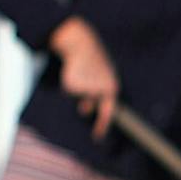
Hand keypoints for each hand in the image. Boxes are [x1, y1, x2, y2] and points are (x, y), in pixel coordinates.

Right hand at [50, 17, 119, 138]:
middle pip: (88, 107)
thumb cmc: (93, 60)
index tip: (97, 137)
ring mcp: (86, 89)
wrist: (82, 43)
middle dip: (90, 115)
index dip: (102, 125)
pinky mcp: (72, 86)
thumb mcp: (101, 76)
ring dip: (77, 86)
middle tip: (96, 132)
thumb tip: (85, 110)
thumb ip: (97, 93)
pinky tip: (73, 70)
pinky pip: (69, 90)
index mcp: (111, 87)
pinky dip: (68, 81)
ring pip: (77, 96)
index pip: (109, 111)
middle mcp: (100, 90)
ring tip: (80, 71)